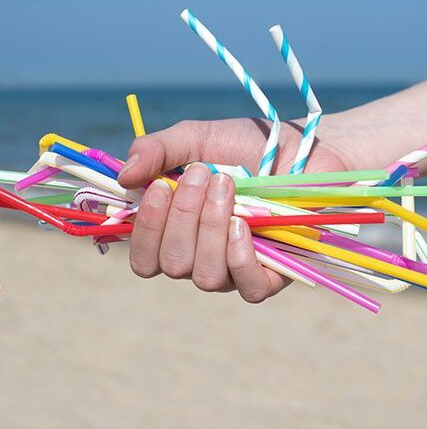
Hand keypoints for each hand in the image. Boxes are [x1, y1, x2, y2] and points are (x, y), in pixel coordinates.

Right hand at [118, 117, 347, 302]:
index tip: (159, 187)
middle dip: (183, 217)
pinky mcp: (273, 274)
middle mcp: (201, 256)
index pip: (145, 258)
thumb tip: (123, 177)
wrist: (300, 147)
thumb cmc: (245, 145)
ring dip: (210, 229)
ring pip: (205, 276)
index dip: (146, 230)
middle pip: (173, 264)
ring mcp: (235, 268)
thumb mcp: (196, 139)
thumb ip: (157, 151)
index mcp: (178, 232)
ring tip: (228, 187)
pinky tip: (243, 225)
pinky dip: (240, 258)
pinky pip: (248, 288)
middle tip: (203, 175)